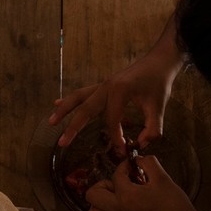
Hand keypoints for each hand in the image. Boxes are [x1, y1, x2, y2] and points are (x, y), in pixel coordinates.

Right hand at [49, 54, 175, 151]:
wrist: (159, 60)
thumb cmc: (159, 82)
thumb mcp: (159, 106)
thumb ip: (152, 128)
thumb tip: (141, 145)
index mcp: (119, 91)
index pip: (112, 120)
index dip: (116, 137)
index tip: (122, 150)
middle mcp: (106, 86)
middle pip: (86, 109)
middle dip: (73, 127)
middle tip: (62, 143)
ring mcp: (103, 84)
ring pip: (79, 97)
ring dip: (65, 110)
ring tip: (51, 122)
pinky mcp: (103, 85)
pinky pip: (83, 93)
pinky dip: (70, 100)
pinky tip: (57, 103)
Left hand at [84, 155, 198, 210]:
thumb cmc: (174, 206)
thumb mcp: (163, 178)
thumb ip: (149, 163)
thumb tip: (140, 159)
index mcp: (126, 195)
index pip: (116, 174)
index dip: (125, 166)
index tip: (133, 165)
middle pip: (93, 195)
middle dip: (103, 184)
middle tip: (119, 182)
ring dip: (100, 204)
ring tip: (115, 199)